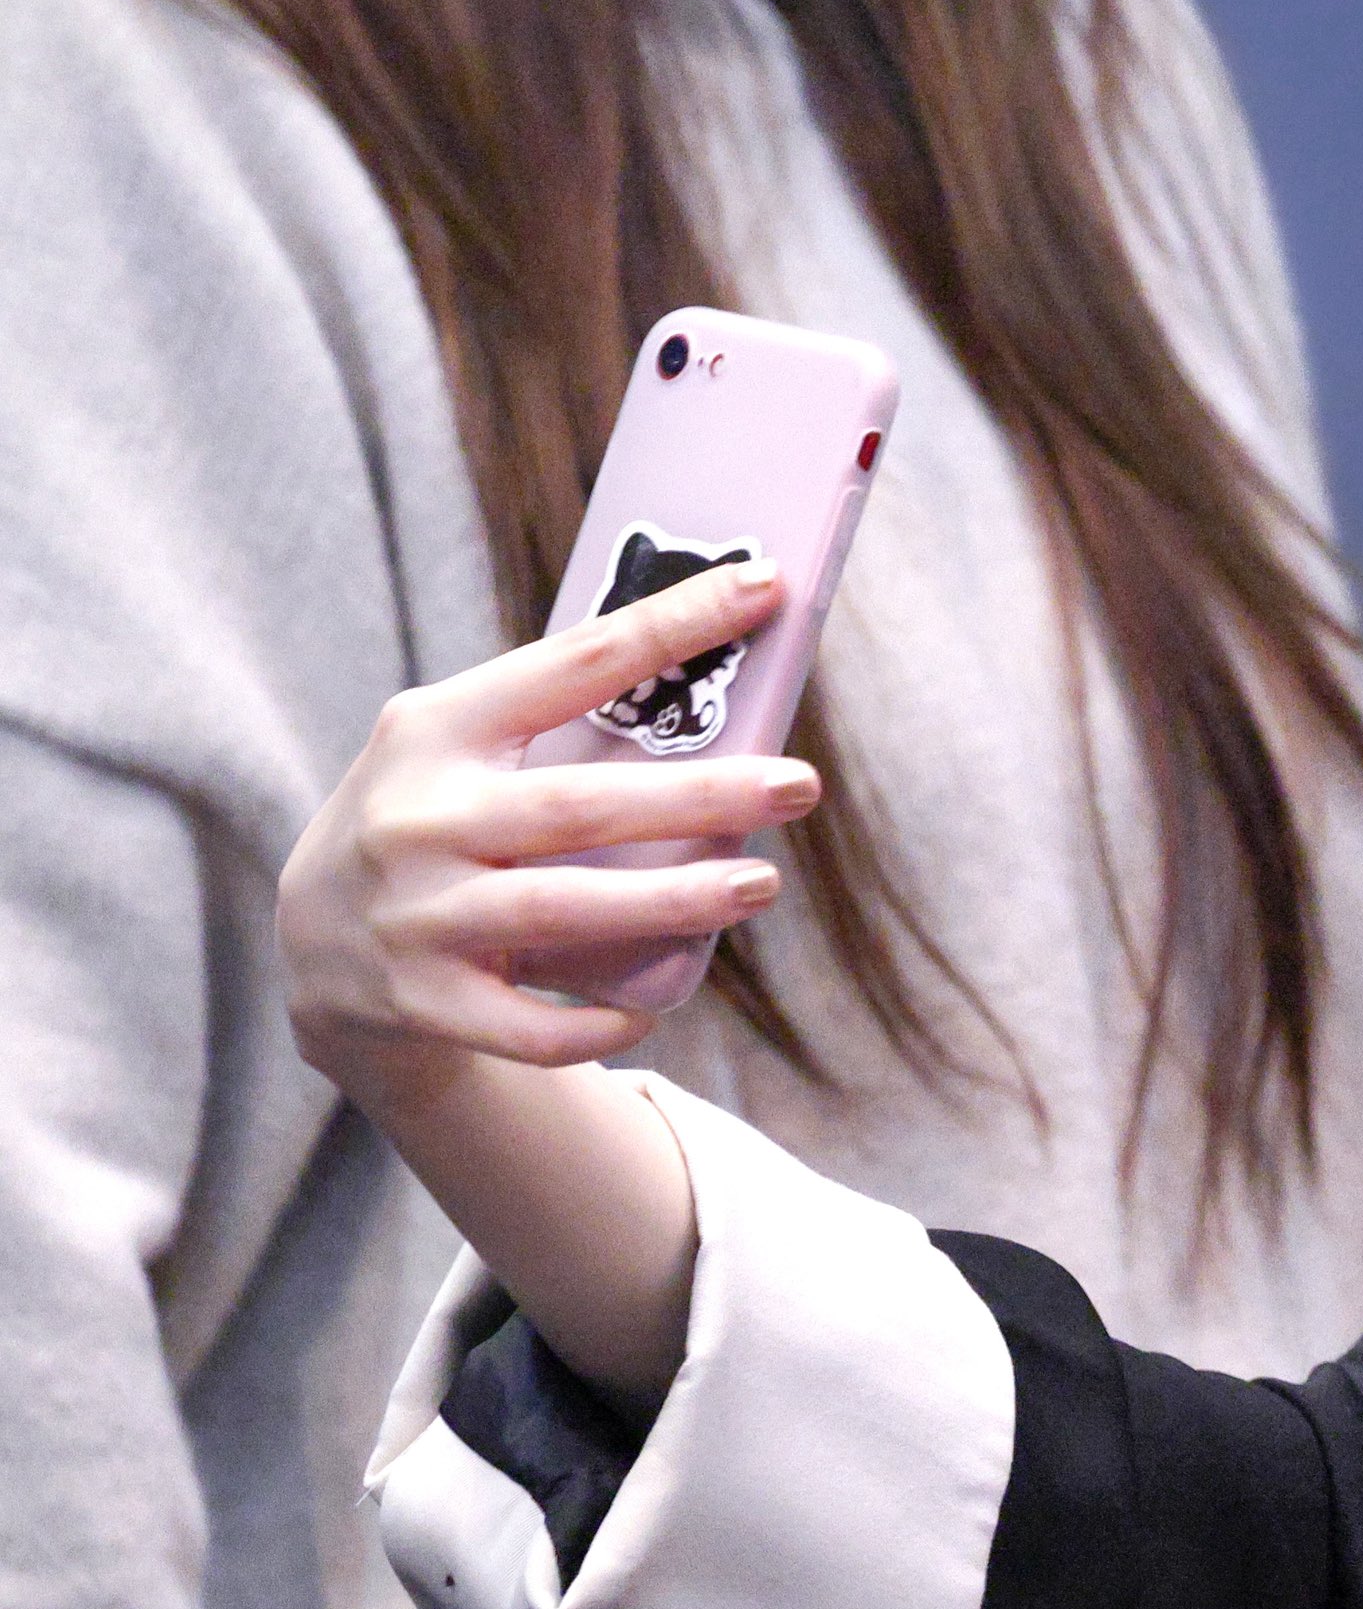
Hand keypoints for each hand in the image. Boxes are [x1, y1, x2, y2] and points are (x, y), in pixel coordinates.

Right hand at [280, 558, 815, 1112]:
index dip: (672, 623)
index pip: (572, 663)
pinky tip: (657, 1007)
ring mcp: (416, 914)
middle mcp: (416, 817)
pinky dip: (600, 1021)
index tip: (764, 584)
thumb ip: (556, 725)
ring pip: (565, 910)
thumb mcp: (458, 752)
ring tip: (760, 883)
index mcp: (436, 730)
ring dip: (676, 901)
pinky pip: (532, 1024)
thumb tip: (718, 679)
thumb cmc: (433, 821)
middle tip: (800, 784)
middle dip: (700, 794)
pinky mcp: (423, 1002)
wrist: (315, 946)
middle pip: (580, 804)